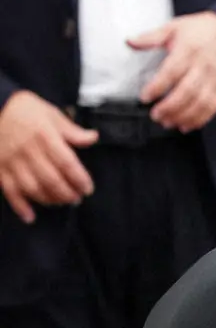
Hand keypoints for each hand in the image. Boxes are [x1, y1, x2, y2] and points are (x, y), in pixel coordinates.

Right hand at [0, 90, 97, 222]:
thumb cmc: (25, 110)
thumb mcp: (51, 114)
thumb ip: (72, 131)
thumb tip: (93, 137)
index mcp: (44, 135)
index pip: (66, 162)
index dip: (80, 178)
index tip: (88, 187)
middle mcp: (27, 150)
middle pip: (51, 179)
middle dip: (67, 194)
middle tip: (77, 198)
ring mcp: (12, 161)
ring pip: (32, 188)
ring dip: (49, 200)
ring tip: (60, 202)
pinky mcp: (0, 168)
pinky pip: (10, 191)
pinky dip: (20, 206)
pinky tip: (30, 216)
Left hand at [129, 12, 215, 132]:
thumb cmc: (196, 31)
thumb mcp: (171, 28)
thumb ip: (150, 38)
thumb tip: (129, 42)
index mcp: (188, 50)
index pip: (172, 71)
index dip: (158, 87)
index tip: (145, 97)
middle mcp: (202, 66)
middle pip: (187, 91)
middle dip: (170, 107)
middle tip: (155, 115)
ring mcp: (212, 80)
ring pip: (200, 104)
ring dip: (183, 116)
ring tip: (168, 122)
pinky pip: (211, 109)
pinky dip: (199, 120)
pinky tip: (186, 125)